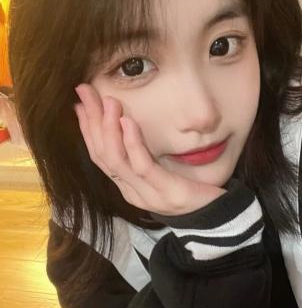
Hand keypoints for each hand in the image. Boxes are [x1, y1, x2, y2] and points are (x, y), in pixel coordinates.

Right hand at [73, 83, 226, 216]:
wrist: (215, 215)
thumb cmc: (188, 188)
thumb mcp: (159, 170)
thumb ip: (141, 155)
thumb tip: (125, 127)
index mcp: (127, 185)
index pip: (99, 155)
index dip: (87, 129)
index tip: (80, 103)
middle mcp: (131, 191)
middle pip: (102, 155)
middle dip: (92, 121)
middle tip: (86, 92)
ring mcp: (146, 194)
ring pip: (116, 160)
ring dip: (109, 129)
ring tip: (109, 103)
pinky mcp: (165, 191)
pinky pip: (143, 166)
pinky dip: (133, 143)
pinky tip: (128, 122)